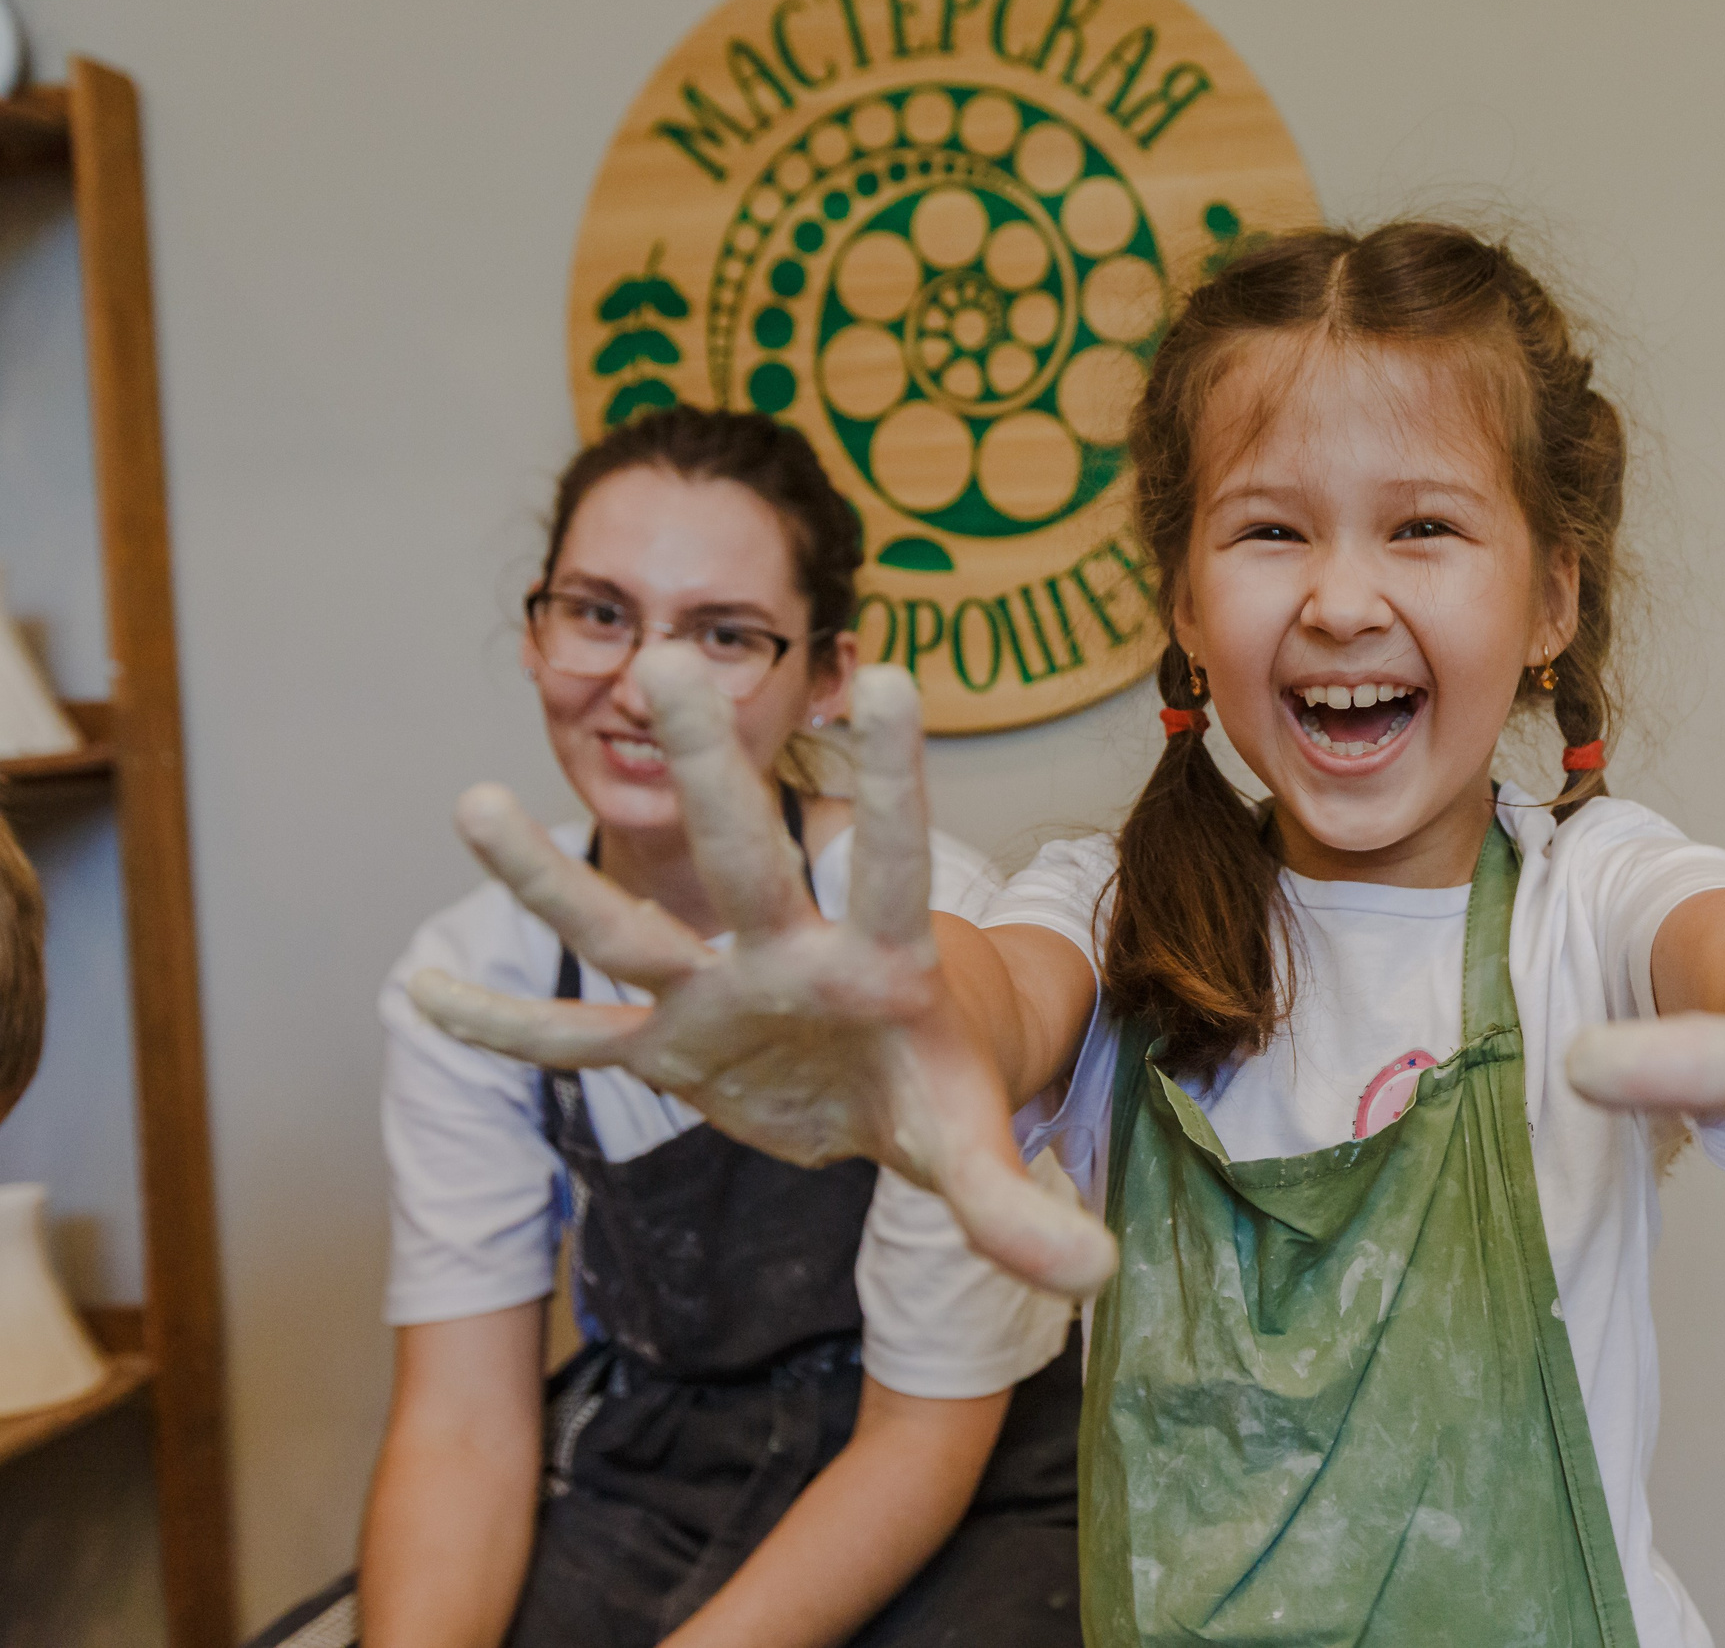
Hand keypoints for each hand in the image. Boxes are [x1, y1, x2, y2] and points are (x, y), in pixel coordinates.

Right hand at [407, 647, 1116, 1295]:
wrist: (880, 1091)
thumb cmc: (936, 1089)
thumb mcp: (975, 1149)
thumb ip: (1018, 1207)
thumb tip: (1096, 1269)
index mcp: (881, 958)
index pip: (893, 857)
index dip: (893, 776)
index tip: (889, 676)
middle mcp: (787, 950)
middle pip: (744, 854)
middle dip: (710, 768)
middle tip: (669, 662)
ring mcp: (714, 993)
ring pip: (625, 928)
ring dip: (551, 877)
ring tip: (473, 800)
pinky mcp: (665, 1044)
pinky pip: (573, 1037)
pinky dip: (505, 1026)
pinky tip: (423, 994)